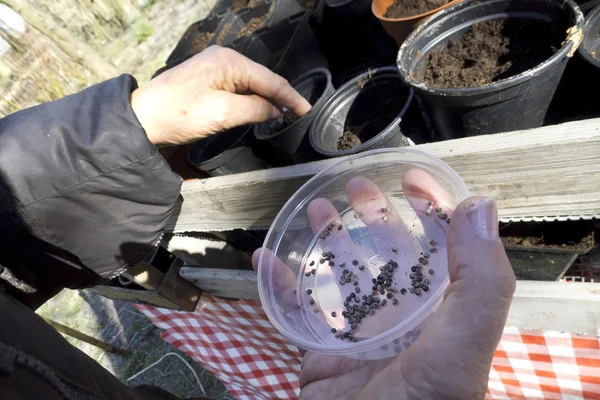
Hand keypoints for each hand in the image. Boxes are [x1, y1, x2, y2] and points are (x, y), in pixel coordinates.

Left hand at [131, 46, 310, 146]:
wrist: (143, 118)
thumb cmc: (180, 115)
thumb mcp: (223, 114)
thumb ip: (255, 109)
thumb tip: (276, 110)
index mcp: (230, 62)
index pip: (271, 80)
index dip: (291, 97)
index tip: (307, 112)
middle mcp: (225, 58)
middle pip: (263, 79)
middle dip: (281, 96)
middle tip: (299, 115)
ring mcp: (215, 67)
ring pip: (251, 83)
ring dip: (267, 98)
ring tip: (284, 114)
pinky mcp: (207, 78)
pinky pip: (238, 87)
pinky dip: (252, 99)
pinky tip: (259, 109)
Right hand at [252, 172, 514, 399]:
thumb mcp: (462, 345)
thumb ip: (480, 279)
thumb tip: (480, 205)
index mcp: (439, 315)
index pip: (441, 247)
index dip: (432, 207)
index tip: (412, 177)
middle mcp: (401, 322)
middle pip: (387, 255)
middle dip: (373, 215)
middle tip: (355, 187)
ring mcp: (358, 338)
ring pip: (341, 277)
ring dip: (327, 241)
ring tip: (315, 209)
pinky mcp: (320, 356)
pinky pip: (297, 311)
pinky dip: (280, 283)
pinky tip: (268, 258)